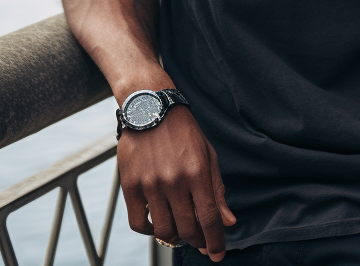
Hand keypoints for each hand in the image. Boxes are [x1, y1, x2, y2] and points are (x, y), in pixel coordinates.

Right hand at [118, 106, 235, 261]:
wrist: (151, 108)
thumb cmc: (183, 132)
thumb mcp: (208, 155)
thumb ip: (217, 190)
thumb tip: (228, 222)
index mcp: (197, 172)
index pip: (209, 218)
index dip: (215, 241)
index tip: (217, 254)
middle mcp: (174, 180)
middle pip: (188, 229)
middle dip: (198, 242)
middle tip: (200, 242)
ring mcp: (150, 184)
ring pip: (164, 230)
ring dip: (175, 237)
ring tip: (180, 230)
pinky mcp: (130, 185)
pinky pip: (139, 223)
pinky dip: (150, 230)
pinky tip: (158, 222)